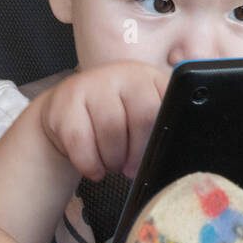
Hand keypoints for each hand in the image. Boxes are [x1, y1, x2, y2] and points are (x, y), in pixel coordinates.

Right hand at [36, 61, 171, 180]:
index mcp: (150, 77)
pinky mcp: (66, 101)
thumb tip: (177, 154)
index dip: (162, 138)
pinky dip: (90, 163)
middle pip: (143, 117)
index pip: (168, 105)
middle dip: (138, 153)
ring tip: (112, 164)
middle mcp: (123, 73)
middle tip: (131, 169)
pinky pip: (81, 140)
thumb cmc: (114, 117)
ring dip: (114, 160)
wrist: (65, 109)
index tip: (156, 157)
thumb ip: (160, 124)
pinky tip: (94, 168)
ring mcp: (93, 83)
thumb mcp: (140, 114)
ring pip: (112, 130)